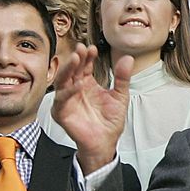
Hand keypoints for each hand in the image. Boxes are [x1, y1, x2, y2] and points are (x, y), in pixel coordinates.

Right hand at [51, 44, 132, 173]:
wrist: (106, 142)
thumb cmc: (110, 121)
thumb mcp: (120, 96)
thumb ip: (122, 77)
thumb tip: (128, 59)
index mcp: (87, 83)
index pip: (85, 65)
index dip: (88, 56)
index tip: (93, 48)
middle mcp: (75, 89)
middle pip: (72, 69)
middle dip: (76, 58)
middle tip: (82, 49)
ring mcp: (67, 100)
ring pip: (63, 80)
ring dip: (68, 68)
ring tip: (76, 58)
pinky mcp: (62, 112)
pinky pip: (62, 99)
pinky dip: (69, 91)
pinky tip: (79, 84)